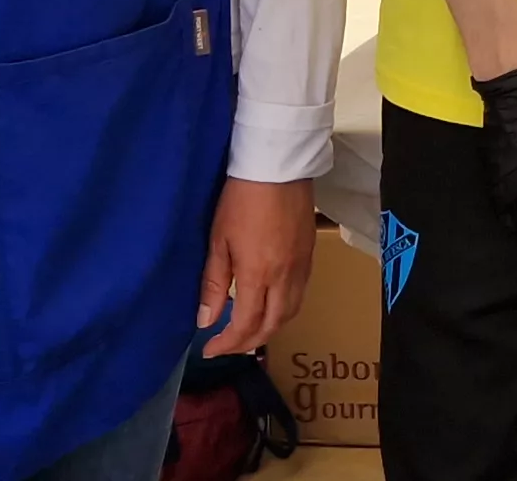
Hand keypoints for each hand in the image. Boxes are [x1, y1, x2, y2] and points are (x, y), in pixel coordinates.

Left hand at [199, 178, 316, 355]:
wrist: (277, 167)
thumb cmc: (241, 199)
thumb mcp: (218, 241)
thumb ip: (213, 283)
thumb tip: (206, 320)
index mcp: (258, 275)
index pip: (246, 325)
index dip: (228, 344)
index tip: (210, 350)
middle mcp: (285, 277)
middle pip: (272, 326)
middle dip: (249, 343)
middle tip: (228, 346)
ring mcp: (301, 267)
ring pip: (291, 313)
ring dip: (269, 329)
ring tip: (248, 330)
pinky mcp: (310, 256)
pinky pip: (300, 294)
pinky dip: (284, 310)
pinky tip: (269, 304)